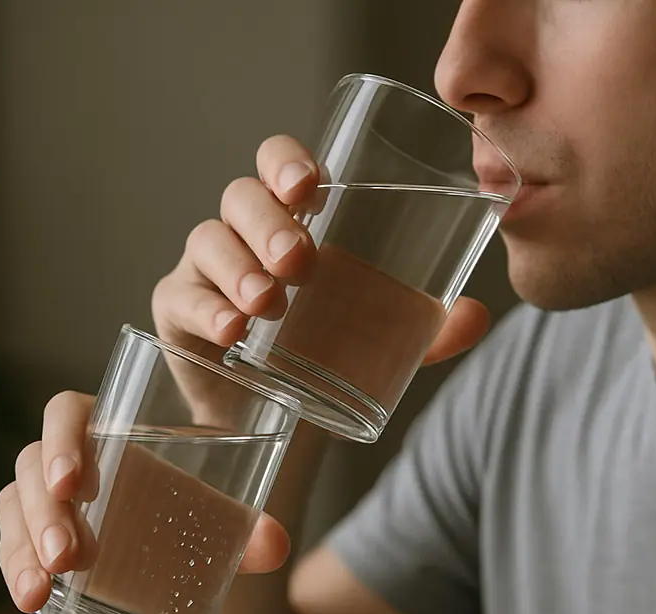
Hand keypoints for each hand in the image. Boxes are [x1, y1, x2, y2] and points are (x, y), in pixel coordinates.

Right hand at [0, 135, 491, 613]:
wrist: (274, 409)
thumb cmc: (324, 347)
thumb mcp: (380, 335)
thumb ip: (427, 327)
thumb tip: (477, 315)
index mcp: (291, 219)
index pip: (278, 166)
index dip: (286, 161)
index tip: (311, 185)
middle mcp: (243, 233)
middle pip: (240, 198)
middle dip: (268, 223)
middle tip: (300, 260)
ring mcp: (205, 269)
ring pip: (208, 242)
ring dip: (239, 268)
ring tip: (269, 304)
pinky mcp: (178, 313)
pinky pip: (180, 298)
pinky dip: (207, 311)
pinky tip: (233, 334)